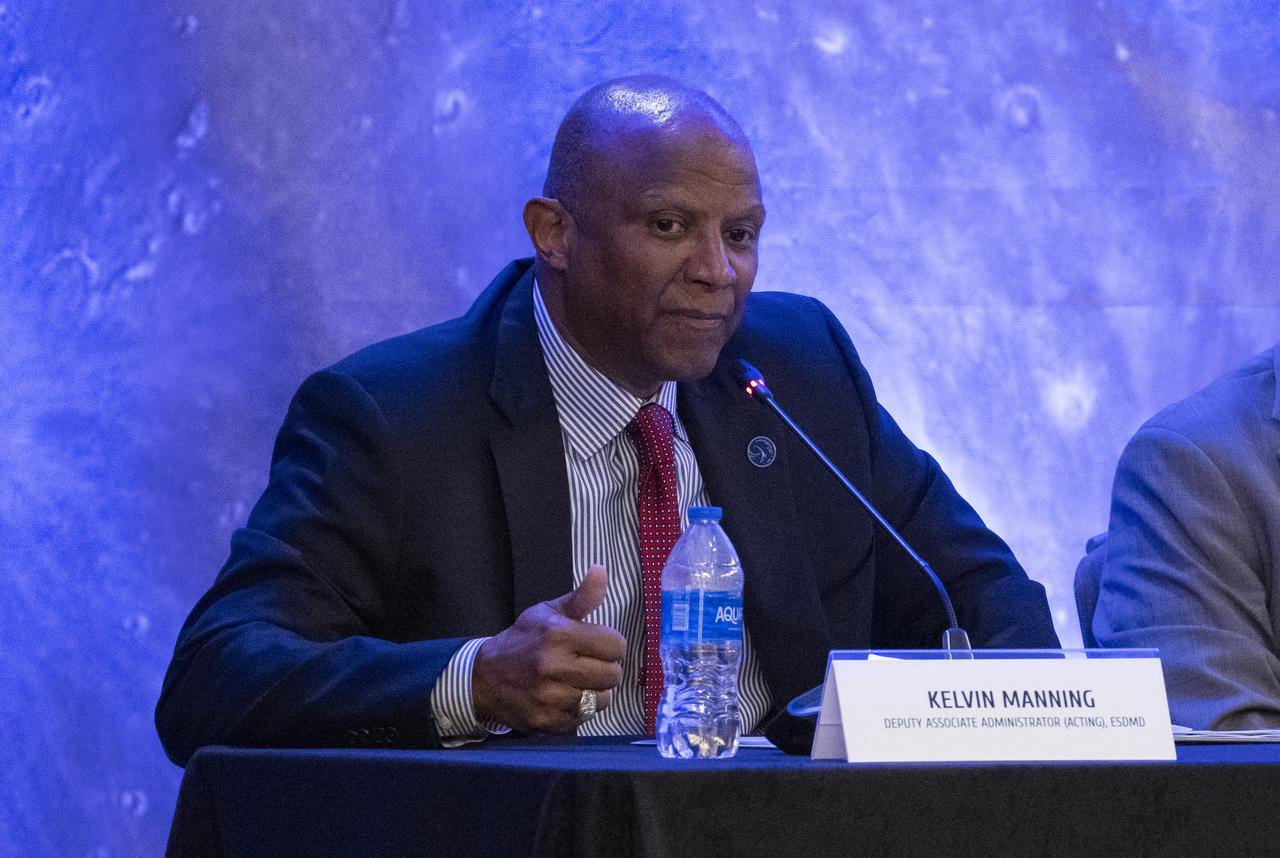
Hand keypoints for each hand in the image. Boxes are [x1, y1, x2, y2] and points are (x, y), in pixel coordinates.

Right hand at [472, 565, 625, 732]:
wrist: (483, 678)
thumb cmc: (522, 640)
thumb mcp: (547, 612)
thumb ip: (581, 597)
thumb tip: (601, 570)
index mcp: (559, 634)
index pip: (616, 645)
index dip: (611, 644)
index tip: (598, 645)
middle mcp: (555, 666)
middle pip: (613, 674)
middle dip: (605, 668)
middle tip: (589, 664)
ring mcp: (550, 697)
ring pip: (602, 699)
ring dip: (595, 691)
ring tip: (578, 682)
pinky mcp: (547, 721)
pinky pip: (584, 718)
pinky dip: (578, 709)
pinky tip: (564, 697)